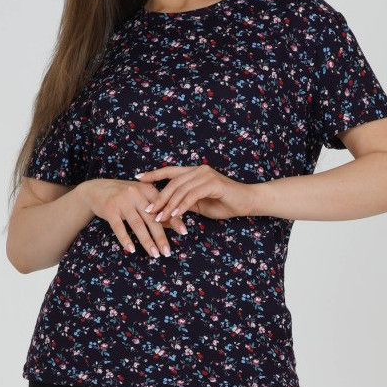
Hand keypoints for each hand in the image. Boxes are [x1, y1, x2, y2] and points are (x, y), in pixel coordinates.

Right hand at [77, 178, 187, 257]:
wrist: (96, 189)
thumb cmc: (123, 195)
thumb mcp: (140, 196)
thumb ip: (156, 208)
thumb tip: (174, 224)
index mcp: (146, 189)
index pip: (163, 207)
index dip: (174, 219)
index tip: (184, 232)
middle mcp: (135, 193)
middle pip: (151, 219)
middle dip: (160, 237)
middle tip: (167, 251)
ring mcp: (122, 201)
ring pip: (137, 225)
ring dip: (147, 241)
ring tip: (155, 254)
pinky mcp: (109, 209)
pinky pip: (119, 227)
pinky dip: (125, 239)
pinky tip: (132, 250)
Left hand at [134, 164, 254, 221]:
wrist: (247, 202)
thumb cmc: (225, 203)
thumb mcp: (199, 204)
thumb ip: (183, 204)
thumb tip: (164, 213)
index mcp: (194, 172)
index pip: (169, 171)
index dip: (153, 174)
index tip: (138, 178)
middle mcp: (198, 170)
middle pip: (172, 183)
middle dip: (158, 198)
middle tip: (147, 210)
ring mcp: (206, 175)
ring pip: (180, 189)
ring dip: (168, 205)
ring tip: (159, 217)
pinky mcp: (213, 184)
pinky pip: (192, 195)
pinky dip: (182, 206)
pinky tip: (175, 215)